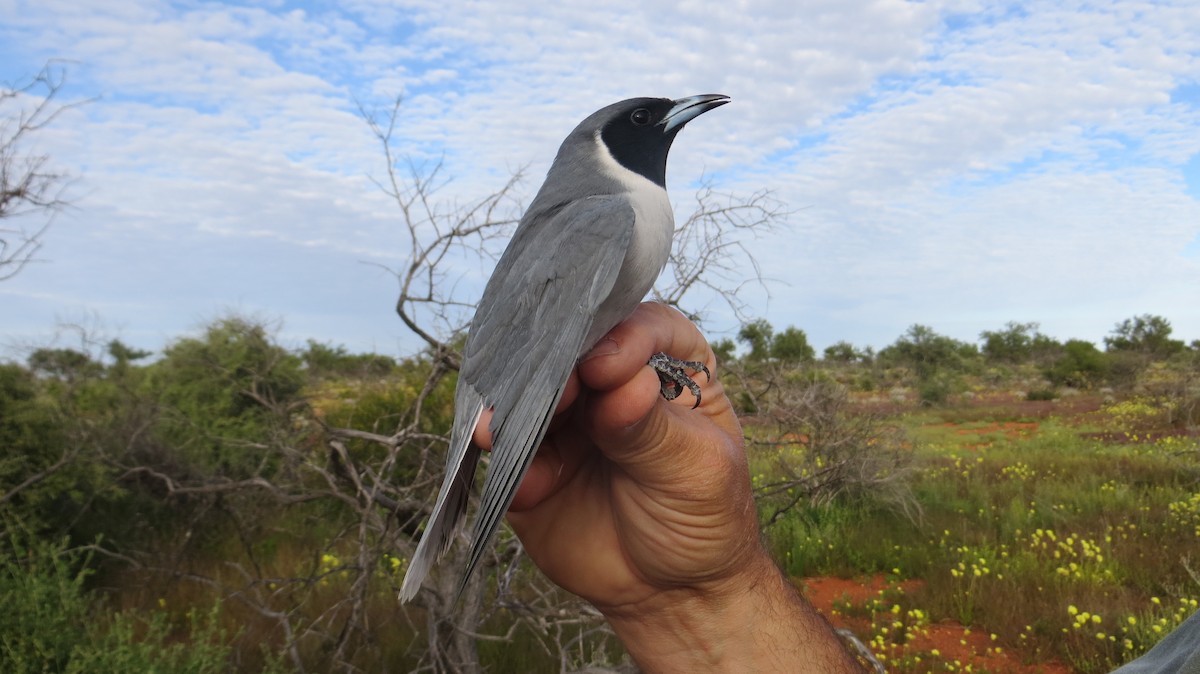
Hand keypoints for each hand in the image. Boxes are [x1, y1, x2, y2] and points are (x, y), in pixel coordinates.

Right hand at [474, 302, 859, 671]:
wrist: (672, 593)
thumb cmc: (703, 517)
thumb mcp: (695, 470)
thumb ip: (653, 428)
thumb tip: (623, 382)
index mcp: (666, 368)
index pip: (642, 326)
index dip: (622, 337)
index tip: (607, 366)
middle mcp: (610, 383)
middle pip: (573, 350)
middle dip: (557, 366)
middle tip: (556, 392)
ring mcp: (567, 421)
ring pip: (529, 393)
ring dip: (515, 407)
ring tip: (503, 429)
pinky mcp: (533, 463)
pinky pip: (508, 450)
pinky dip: (507, 460)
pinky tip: (522, 483)